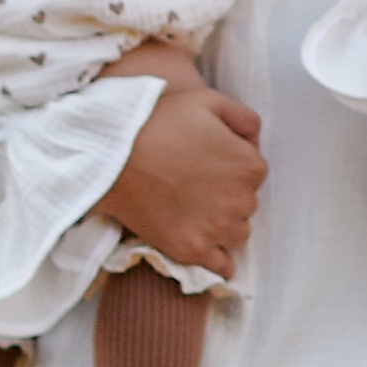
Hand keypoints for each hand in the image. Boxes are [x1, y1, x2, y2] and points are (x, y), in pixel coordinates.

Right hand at [93, 82, 266, 278]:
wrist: (112, 155)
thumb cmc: (158, 122)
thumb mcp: (207, 100)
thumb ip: (244, 118)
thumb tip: (255, 141)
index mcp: (249, 165)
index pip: (253, 173)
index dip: (231, 166)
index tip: (208, 162)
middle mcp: (241, 201)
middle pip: (246, 204)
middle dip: (227, 195)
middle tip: (196, 184)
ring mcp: (217, 229)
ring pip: (237, 233)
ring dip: (223, 225)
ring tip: (195, 211)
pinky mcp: (192, 250)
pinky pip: (222, 266)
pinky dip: (218, 259)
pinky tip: (204, 244)